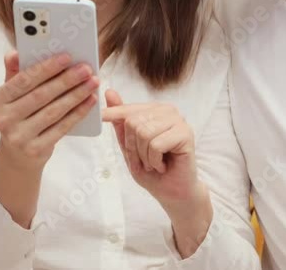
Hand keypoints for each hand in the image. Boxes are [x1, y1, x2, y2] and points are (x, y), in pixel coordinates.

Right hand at [0, 51, 99, 170]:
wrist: (16, 156)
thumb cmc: (18, 116)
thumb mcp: (12, 95)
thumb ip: (15, 73)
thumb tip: (15, 53)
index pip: (23, 80)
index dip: (46, 68)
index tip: (67, 56)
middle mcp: (4, 119)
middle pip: (41, 95)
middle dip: (66, 80)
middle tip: (86, 68)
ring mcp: (19, 136)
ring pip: (53, 111)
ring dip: (76, 95)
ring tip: (92, 82)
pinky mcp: (35, 150)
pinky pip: (61, 127)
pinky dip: (78, 113)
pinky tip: (90, 100)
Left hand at [101, 89, 202, 210]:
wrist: (173, 193)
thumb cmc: (153, 171)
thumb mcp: (130, 148)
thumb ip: (121, 123)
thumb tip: (109, 92)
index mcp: (155, 111)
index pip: (129, 110)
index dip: (113, 114)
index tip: (100, 115)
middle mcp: (167, 111)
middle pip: (133, 122)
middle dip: (133, 148)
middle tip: (145, 161)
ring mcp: (178, 121)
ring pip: (143, 133)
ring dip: (144, 156)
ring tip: (155, 163)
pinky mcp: (185, 133)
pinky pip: (156, 144)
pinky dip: (155, 161)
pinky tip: (164, 165)